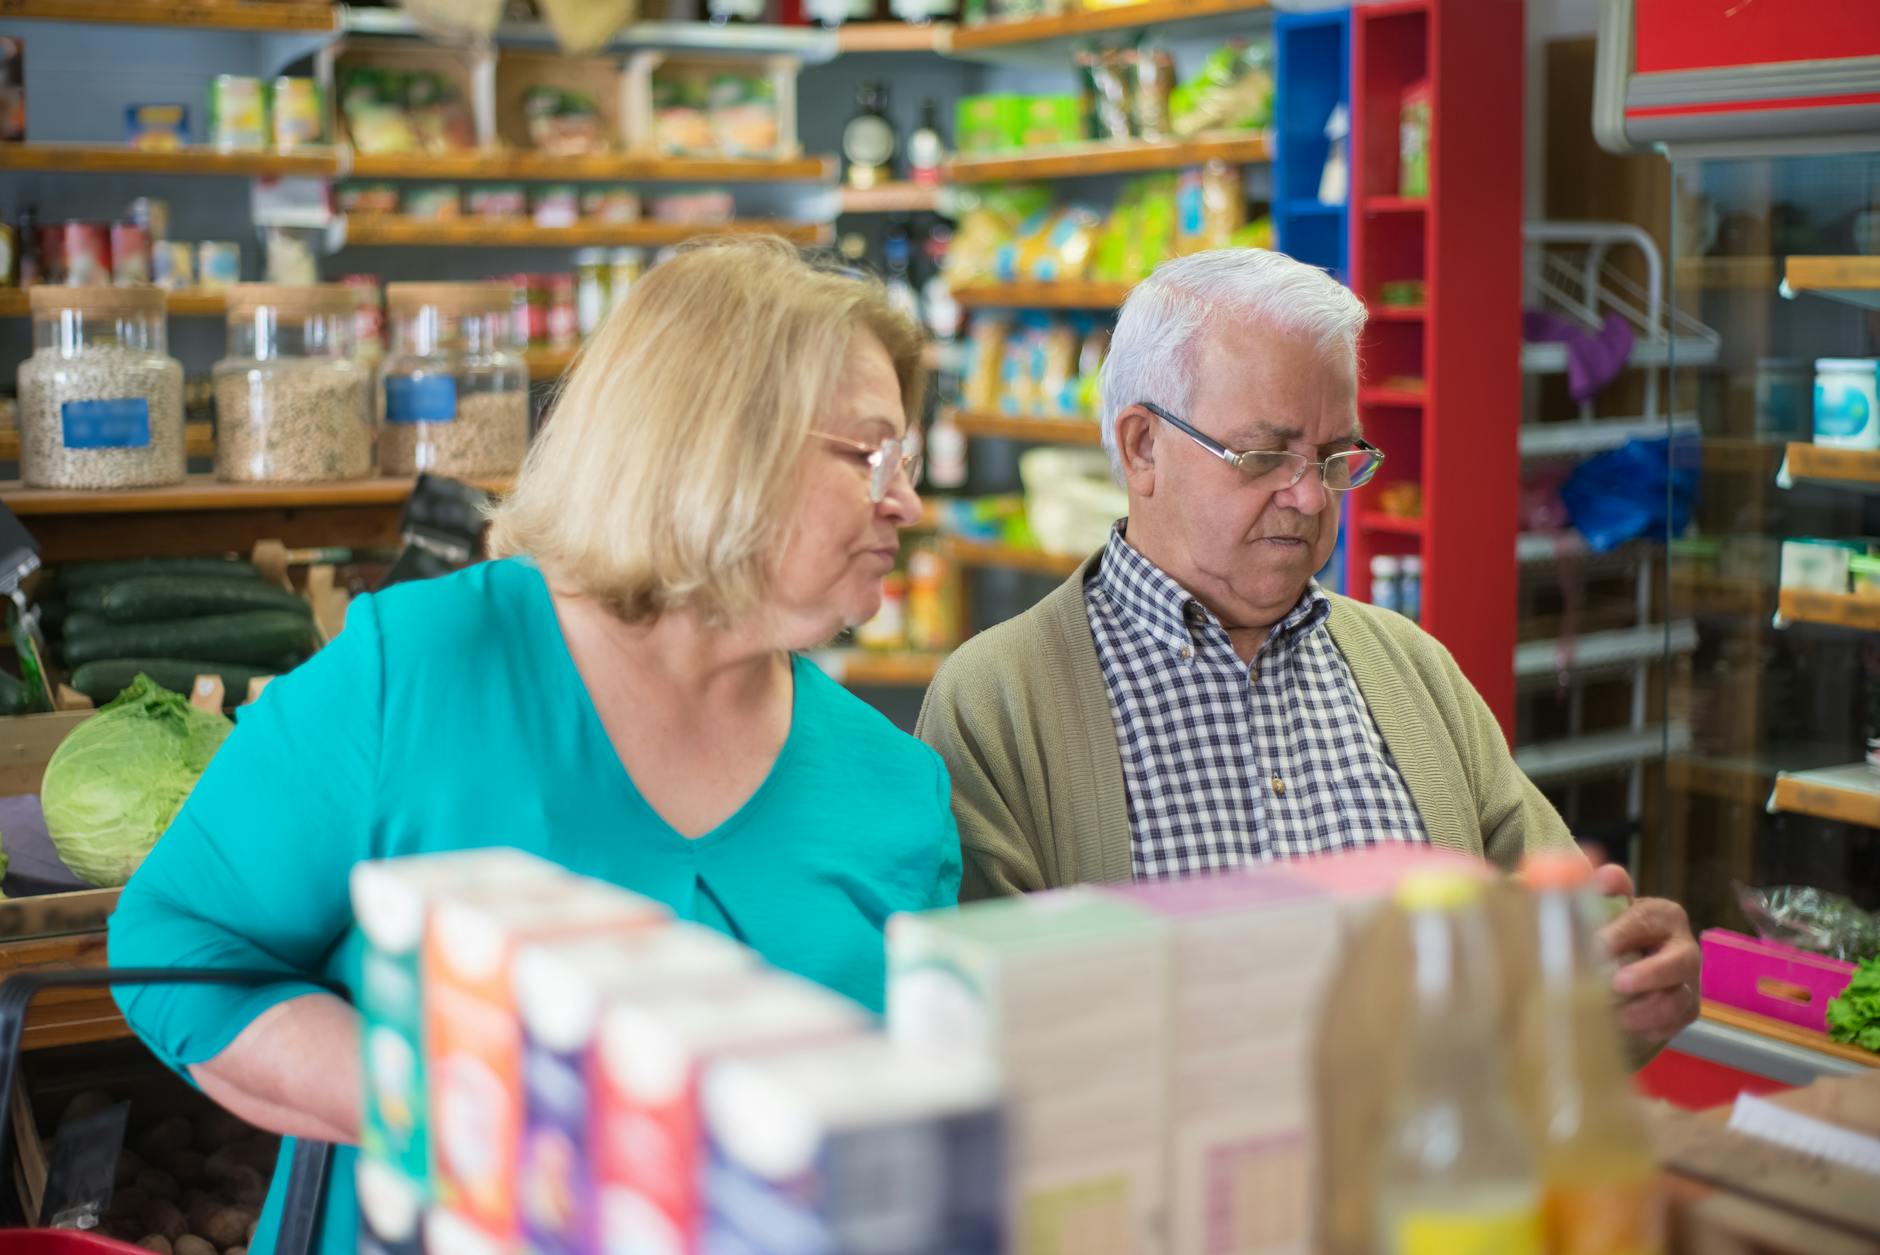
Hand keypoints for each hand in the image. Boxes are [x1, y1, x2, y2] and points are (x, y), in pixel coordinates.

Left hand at [1594, 865, 1701, 1043]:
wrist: (1620, 967)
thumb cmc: (1610, 930)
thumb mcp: (1603, 905)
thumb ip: (1604, 887)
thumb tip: (1606, 875)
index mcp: (1663, 915)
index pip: (1646, 920)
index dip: (1622, 933)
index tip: (1597, 945)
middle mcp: (1682, 947)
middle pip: (1678, 961)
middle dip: (1649, 974)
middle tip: (1617, 983)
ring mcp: (1687, 982)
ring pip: (1677, 999)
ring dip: (1644, 1010)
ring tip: (1613, 1015)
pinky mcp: (1684, 1012)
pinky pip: (1671, 1025)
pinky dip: (1646, 1028)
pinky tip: (1622, 1028)